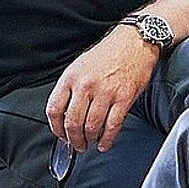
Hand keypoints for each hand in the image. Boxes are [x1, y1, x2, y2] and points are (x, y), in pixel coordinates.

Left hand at [46, 27, 159, 151]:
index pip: (54, 109)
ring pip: (91, 127)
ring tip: (91, 143)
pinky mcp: (123, 98)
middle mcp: (85, 85)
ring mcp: (105, 92)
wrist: (134, 42)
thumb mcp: (80, 66)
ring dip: (89, 140)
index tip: (61, 135)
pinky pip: (112, 126)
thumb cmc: (108, 54)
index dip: (56, 128)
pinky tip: (105, 143)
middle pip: (72, 123)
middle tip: (77, 145)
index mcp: (71, 77)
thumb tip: (66, 115)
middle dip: (74, 140)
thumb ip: (72, 88)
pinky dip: (107, 139)